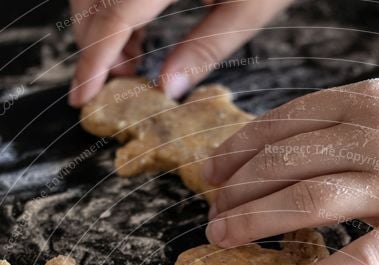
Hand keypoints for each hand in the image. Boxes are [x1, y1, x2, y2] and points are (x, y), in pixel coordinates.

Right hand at [68, 0, 292, 106]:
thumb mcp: (250, 8)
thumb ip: (206, 48)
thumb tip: (166, 89)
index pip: (115, 15)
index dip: (94, 60)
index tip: (83, 96)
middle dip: (93, 43)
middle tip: (117, 84)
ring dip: (102, 27)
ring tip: (131, 65)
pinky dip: (117, 9)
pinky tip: (136, 38)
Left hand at [204, 77, 378, 264]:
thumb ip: (358, 119)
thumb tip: (307, 141)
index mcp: (368, 103)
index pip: (286, 124)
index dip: (241, 149)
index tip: (213, 170)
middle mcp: (375, 136)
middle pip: (286, 161)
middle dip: (238, 189)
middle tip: (210, 214)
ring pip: (311, 199)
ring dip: (257, 221)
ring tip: (222, 238)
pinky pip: (364, 254)